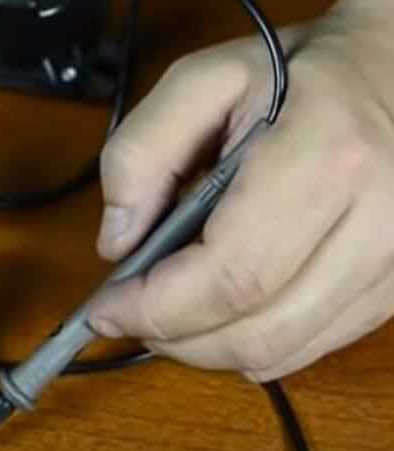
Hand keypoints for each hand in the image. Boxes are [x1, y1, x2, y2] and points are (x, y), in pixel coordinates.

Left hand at [88, 2, 393, 381]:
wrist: (393, 74)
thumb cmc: (299, 75)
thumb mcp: (202, 80)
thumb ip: (141, 151)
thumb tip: (118, 241)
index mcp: (326, 157)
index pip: (232, 276)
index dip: (157, 308)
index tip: (106, 309)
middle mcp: (376, 222)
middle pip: (256, 333)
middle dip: (173, 337)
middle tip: (129, 314)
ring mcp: (392, 264)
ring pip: (280, 353)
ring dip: (205, 348)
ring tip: (168, 311)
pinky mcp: (391, 289)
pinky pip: (307, 348)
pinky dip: (248, 345)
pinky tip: (219, 311)